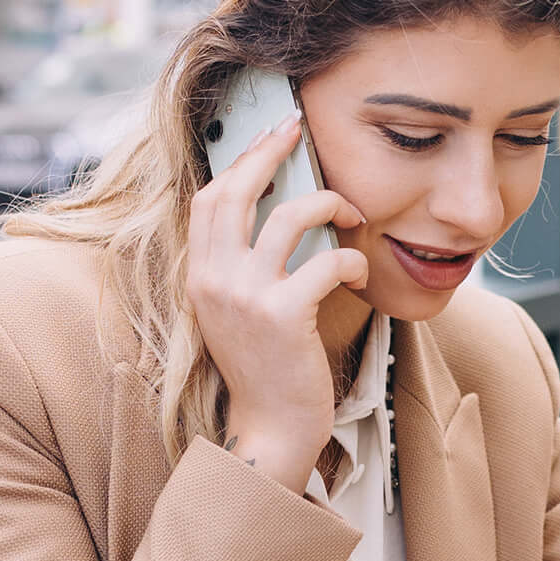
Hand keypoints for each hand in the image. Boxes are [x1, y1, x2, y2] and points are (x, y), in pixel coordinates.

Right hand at [186, 116, 367, 492]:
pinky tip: (358, 270)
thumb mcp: (237, 312)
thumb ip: (242, 267)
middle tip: (298, 130)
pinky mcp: (283, 316)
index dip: (239, 161)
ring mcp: (246, 297)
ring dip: (330, 202)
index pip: (210, 199)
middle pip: (236, 191)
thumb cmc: (266, 369)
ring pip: (290, 216)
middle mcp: (214, 280)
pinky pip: (327, 260)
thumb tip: (276, 212)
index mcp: (200, 276)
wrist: (270, 431)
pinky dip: (351, 258)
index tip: (268, 138)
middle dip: (271, 151)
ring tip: (352, 212)